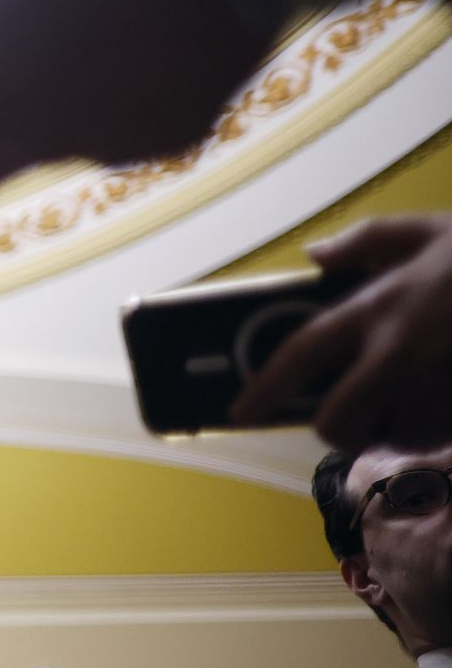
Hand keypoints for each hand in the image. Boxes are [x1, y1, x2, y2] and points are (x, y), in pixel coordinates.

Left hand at [232, 213, 451, 448]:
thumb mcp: (433, 229)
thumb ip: (367, 242)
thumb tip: (314, 255)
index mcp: (379, 306)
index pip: (301, 353)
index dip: (262, 388)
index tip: (237, 415)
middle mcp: (401, 350)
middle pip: (338, 420)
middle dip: (338, 429)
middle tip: (349, 418)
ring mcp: (439, 383)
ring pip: (391, 437)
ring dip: (394, 432)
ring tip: (412, 403)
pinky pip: (439, 438)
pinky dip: (437, 431)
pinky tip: (442, 403)